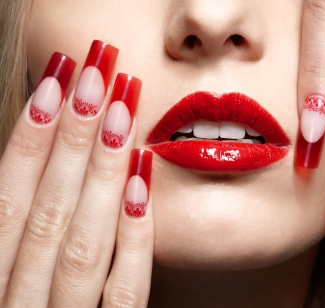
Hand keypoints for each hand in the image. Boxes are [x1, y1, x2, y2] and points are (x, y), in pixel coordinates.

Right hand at [0, 42, 153, 306]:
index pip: (8, 202)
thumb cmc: (18, 306)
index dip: (26, 139)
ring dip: (101, 172)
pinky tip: (140, 183)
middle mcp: (16, 305)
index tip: (54, 83)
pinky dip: (134, 236)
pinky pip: (125, 289)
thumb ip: (10, 238)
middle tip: (96, 75)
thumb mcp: (3, 278)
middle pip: (47, 211)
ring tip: (119, 111)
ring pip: (83, 242)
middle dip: (71, 137)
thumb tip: (23, 166)